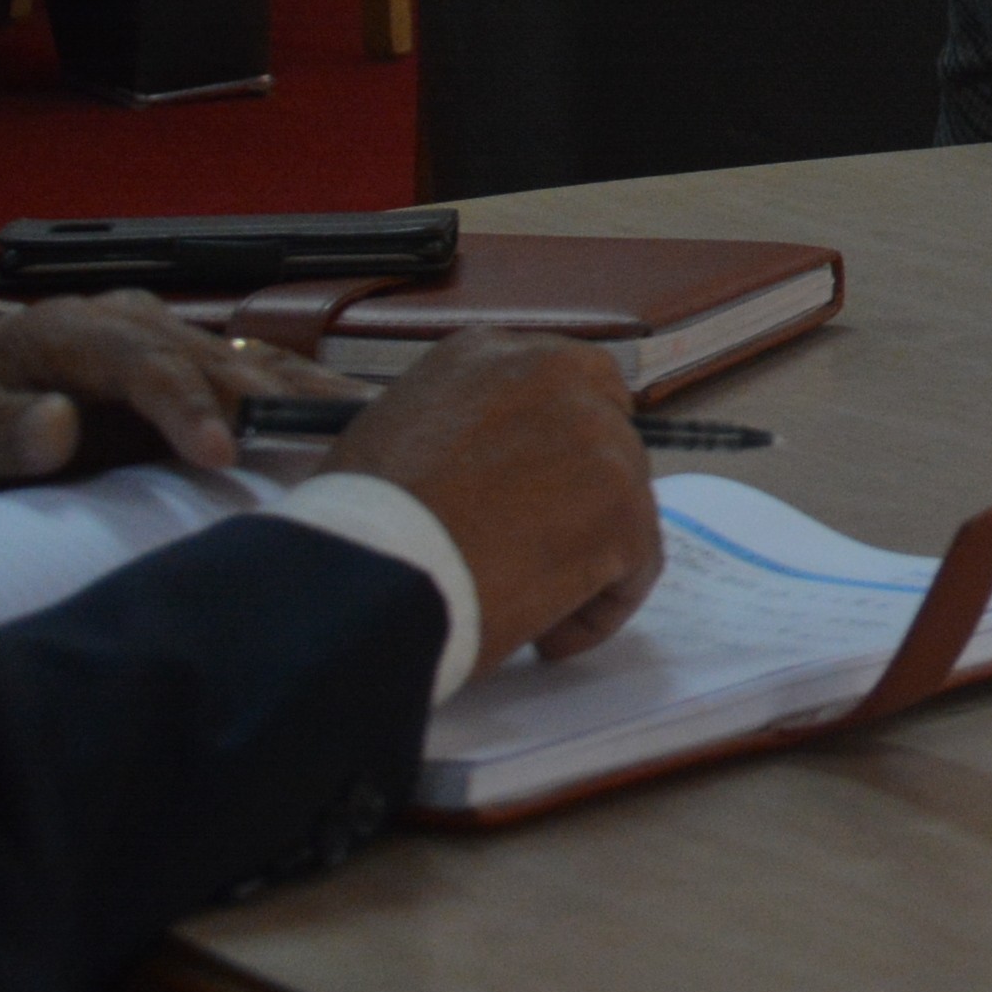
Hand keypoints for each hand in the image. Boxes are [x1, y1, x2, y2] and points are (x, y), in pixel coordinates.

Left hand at [0, 291, 358, 500]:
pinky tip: (348, 412)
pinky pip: (246, 373)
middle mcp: (125, 323)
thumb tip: (56, 425)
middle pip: (211, 358)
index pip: (143, 364)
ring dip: (302, 391)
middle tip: (334, 442)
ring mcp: (157, 337)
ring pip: (241, 358)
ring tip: (367, 421)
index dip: (187, 406)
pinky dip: (298, 391)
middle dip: (272, 400)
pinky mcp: (176, 363)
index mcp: (68, 332)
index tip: (222, 454)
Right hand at [328, 330, 664, 665]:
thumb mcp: (391, 439)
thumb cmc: (357, 526)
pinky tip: (543, 638)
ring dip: (580, 560)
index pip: (562, 389)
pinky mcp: (624, 505)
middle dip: (579, 503)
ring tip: (520, 608)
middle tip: (532, 556)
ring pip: (620, 506)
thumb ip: (456, 434)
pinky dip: (596, 611)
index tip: (534, 500)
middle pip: (604, 442)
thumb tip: (484, 473)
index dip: (556, 453)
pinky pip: (634, 568)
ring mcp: (599, 436)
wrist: (364, 577)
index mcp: (491, 353)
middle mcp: (555, 374)